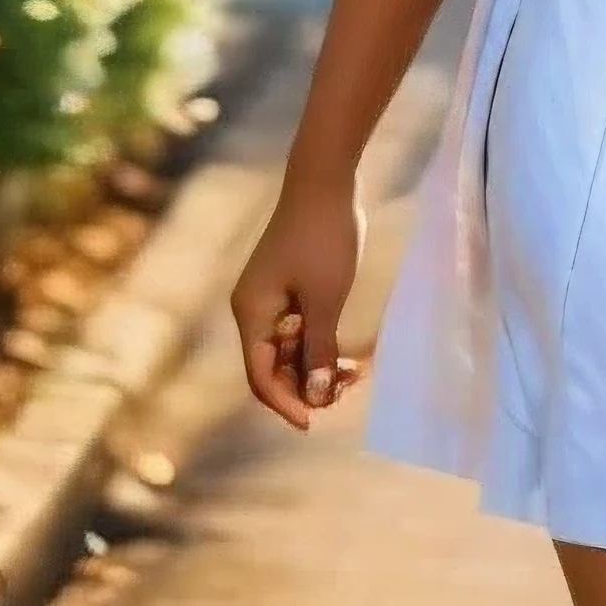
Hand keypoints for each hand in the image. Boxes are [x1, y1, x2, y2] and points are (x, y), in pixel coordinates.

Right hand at [231, 179, 366, 427]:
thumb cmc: (325, 239)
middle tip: (349, 386)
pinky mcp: (286, 289)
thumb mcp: (325, 300)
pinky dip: (319, 346)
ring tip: (354, 371)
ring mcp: (268, 299)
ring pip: (288, 352)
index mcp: (251, 314)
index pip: (261, 377)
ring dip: (316, 368)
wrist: (326, 182)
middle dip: (307, 386)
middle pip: (273, 368)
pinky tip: (348, 355)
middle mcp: (252, 311)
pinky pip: (298, 332)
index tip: (316, 422)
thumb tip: (314, 397)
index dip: (287, 404)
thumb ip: (318, 350)